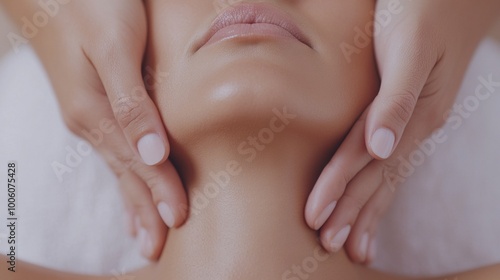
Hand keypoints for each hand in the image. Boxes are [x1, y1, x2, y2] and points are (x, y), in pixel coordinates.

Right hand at [1, 0, 187, 258]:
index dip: (159, 192)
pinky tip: (128, 185)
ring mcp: (91, 114)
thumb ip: (131, 100)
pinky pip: (114, 149)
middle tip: (158, 249)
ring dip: (134, 200)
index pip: (136, 164)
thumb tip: (152, 152)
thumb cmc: (91, 3)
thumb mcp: (114, 47)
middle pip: (124, 175)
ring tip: (144, 233)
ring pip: (119, 166)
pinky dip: (125, 175)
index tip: (179, 220)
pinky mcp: (96, 104)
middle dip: (144, 211)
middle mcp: (90, 120)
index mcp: (95, 111)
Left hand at [304, 0, 499, 263]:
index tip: (316, 220)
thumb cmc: (425, 9)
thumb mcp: (410, 48)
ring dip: (368, 209)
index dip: (339, 191)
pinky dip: (380, 184)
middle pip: (377, 178)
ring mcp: (414, 122)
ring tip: (354, 242)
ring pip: (386, 175)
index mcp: (413, 114)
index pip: (366, 164)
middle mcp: (414, 126)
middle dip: (351, 212)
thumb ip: (395, 99)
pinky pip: (392, 158)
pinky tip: (374, 196)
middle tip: (329, 245)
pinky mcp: (409, 113)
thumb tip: (381, 148)